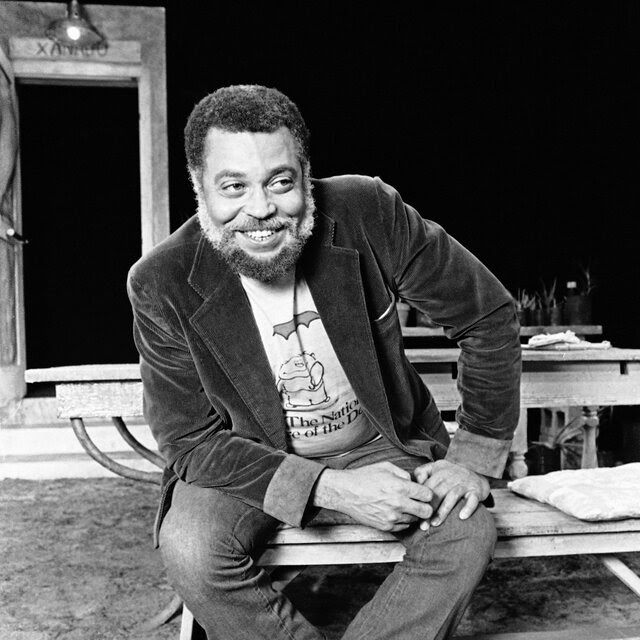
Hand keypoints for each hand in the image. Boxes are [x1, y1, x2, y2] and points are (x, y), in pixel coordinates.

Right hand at [312, 462, 433, 531]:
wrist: (345, 492)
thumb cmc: (364, 477)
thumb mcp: (386, 467)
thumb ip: (404, 474)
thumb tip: (415, 482)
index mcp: (400, 487)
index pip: (427, 495)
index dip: (427, 492)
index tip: (422, 491)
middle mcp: (398, 504)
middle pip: (426, 512)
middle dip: (425, 506)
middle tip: (419, 502)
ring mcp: (392, 518)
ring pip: (415, 520)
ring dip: (413, 513)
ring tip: (403, 505)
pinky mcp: (386, 527)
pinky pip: (403, 526)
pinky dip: (402, 520)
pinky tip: (395, 511)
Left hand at [413, 460, 488, 528]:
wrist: (478, 470)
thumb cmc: (452, 474)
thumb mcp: (436, 468)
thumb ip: (422, 472)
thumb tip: (414, 485)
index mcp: (439, 469)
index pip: (427, 485)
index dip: (420, 500)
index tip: (415, 514)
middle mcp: (452, 475)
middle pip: (438, 492)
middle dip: (429, 509)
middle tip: (423, 524)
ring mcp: (465, 482)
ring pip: (452, 496)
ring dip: (443, 511)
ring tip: (435, 523)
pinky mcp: (476, 490)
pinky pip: (472, 499)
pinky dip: (467, 508)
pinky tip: (461, 517)